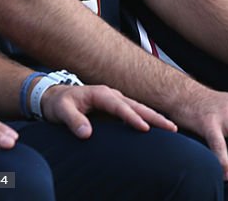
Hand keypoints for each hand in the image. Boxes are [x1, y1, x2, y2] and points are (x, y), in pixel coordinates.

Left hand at [40, 84, 177, 138]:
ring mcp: (116, 100)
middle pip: (138, 106)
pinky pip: (135, 112)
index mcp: (101, 94)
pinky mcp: (116, 107)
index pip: (120, 107)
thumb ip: (73, 120)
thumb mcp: (61, 110)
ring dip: (155, 117)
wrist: (55, 96)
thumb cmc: (59, 103)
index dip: (133, 118)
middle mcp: (113, 95)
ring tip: (171, 127)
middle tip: (172, 127)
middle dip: (155, 117)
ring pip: (139, 108)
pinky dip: (147, 118)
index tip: (144, 128)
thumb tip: (86, 134)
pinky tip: (156, 126)